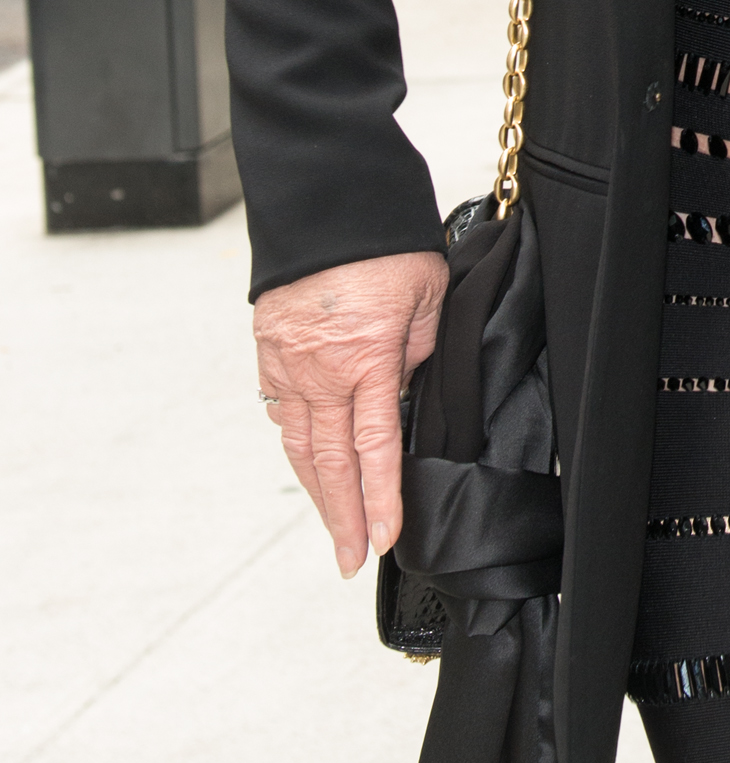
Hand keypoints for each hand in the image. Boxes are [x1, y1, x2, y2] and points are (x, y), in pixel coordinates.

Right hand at [253, 250, 447, 575]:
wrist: (325, 201)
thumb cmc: (384, 241)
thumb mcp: (427, 295)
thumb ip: (419, 351)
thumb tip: (407, 390)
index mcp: (365, 358)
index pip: (374, 447)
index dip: (381, 499)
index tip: (385, 540)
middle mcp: (320, 371)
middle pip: (329, 462)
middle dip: (342, 518)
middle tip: (350, 561)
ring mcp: (288, 364)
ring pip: (300, 444)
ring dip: (316, 492)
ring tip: (333, 528)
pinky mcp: (269, 350)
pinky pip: (282, 413)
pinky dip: (296, 447)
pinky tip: (308, 468)